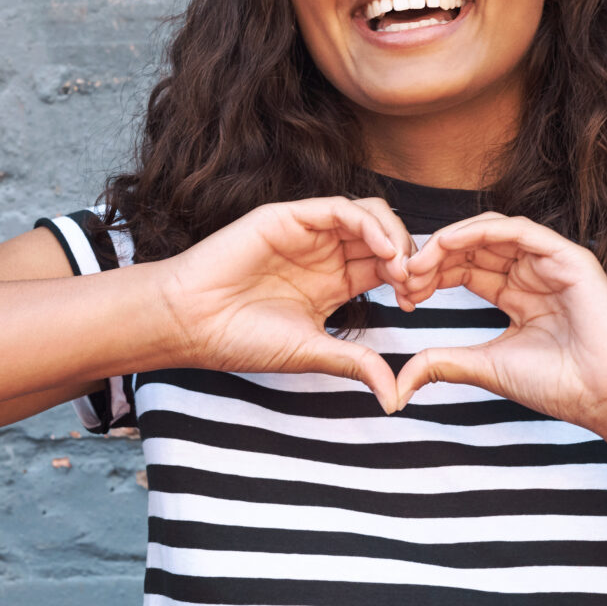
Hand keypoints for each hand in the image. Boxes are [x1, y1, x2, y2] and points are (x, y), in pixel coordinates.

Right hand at [158, 196, 415, 412]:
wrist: (192, 323)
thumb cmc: (241, 339)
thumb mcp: (311, 352)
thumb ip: (356, 363)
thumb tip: (395, 397)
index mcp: (333, 282)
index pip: (385, 267)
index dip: (407, 280)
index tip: (414, 304)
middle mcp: (324, 253)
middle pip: (384, 237)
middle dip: (407, 256)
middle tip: (414, 283)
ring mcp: (307, 232)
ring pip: (368, 215)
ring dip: (393, 236)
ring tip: (400, 266)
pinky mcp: (289, 216)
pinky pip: (339, 208)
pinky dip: (367, 224)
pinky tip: (381, 249)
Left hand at [390, 213, 606, 432]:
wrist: (604, 395)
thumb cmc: (557, 384)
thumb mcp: (486, 367)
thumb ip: (444, 363)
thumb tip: (400, 382)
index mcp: (516, 295)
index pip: (465, 270)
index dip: (430, 277)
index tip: (402, 296)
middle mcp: (531, 273)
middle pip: (472, 248)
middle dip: (433, 258)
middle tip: (402, 275)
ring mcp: (549, 262)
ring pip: (490, 232)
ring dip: (450, 242)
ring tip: (419, 262)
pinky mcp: (567, 256)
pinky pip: (518, 230)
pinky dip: (481, 231)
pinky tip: (450, 243)